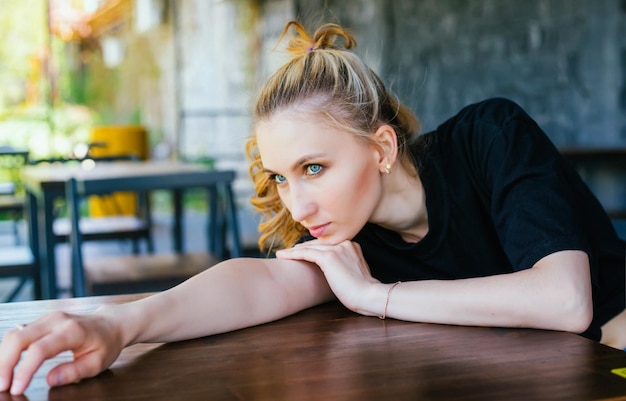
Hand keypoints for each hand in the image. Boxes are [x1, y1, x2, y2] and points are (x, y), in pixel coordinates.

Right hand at [0, 310, 123, 394]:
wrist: (112, 323)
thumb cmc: (106, 343)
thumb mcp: (98, 363)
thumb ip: (74, 371)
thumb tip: (51, 380)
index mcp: (72, 331)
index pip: (39, 349)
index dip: (24, 370)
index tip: (17, 389)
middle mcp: (57, 320)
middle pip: (19, 338)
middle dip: (5, 363)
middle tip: (2, 386)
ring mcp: (48, 318)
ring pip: (14, 333)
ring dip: (3, 357)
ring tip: (2, 379)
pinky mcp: (42, 321)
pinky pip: (19, 332)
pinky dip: (8, 349)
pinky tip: (7, 365)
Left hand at [276, 240, 381, 314]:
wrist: (368, 295)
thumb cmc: (362, 291)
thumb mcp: (354, 273)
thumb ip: (344, 266)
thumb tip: (333, 272)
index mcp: (351, 246)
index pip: (327, 245)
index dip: (313, 248)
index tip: (301, 252)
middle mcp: (344, 243)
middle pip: (318, 245)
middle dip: (302, 248)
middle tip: (288, 252)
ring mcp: (337, 249)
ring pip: (310, 248)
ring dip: (293, 251)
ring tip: (282, 254)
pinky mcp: (329, 257)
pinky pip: (306, 253)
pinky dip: (292, 254)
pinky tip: (282, 255)